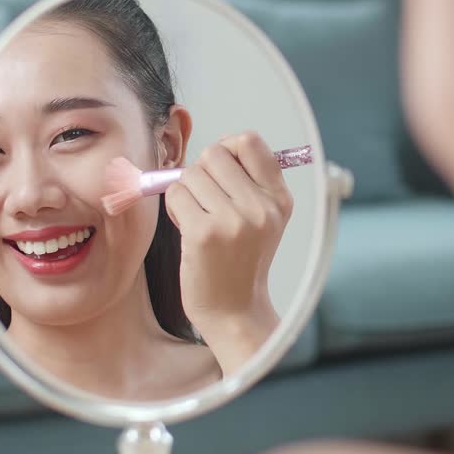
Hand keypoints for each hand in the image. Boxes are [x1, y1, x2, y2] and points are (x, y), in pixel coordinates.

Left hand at [164, 131, 292, 373]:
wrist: (234, 311)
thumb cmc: (240, 262)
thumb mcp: (263, 220)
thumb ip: (249, 182)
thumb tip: (218, 145)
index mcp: (279, 200)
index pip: (250, 142)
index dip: (227, 145)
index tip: (219, 167)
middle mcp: (261, 208)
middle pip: (214, 154)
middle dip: (201, 173)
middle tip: (205, 200)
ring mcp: (233, 221)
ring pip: (191, 175)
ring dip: (186, 193)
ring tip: (198, 219)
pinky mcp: (204, 234)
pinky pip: (176, 195)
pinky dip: (175, 209)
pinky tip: (187, 229)